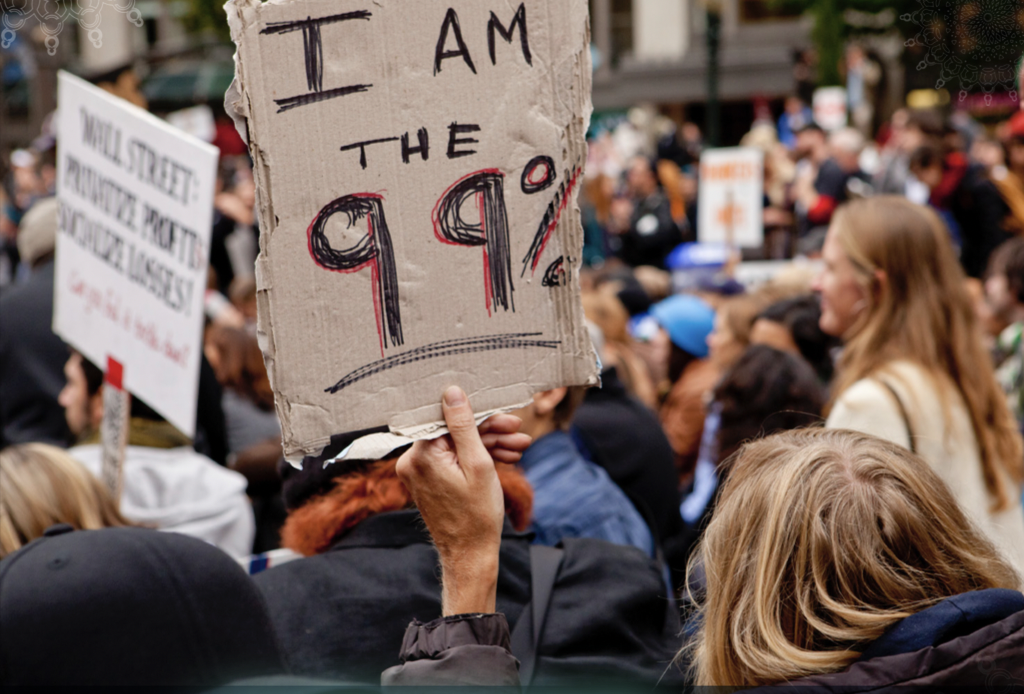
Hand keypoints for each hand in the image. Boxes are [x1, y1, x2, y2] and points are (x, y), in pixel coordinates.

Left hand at [397, 387, 530, 614]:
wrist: (471, 555)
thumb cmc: (477, 515)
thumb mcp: (478, 464)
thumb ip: (464, 425)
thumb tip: (452, 392)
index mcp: (421, 455)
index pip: (450, 419)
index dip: (482, 416)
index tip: (506, 417)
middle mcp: (412, 461)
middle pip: (455, 432)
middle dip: (490, 432)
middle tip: (519, 431)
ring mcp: (419, 472)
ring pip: (457, 446)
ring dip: (488, 445)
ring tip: (519, 447)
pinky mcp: (428, 480)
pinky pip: (453, 459)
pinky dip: (476, 459)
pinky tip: (504, 457)